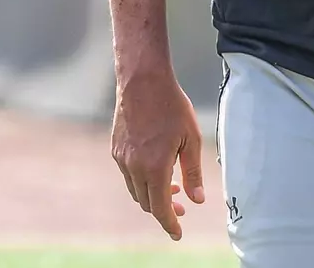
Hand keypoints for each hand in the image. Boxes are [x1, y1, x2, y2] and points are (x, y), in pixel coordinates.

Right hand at [110, 68, 205, 240]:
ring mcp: (122, 157)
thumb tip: (197, 199)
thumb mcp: (190, 139)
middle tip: (182, 207)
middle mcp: (134, 166)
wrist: (143, 80)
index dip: (170, 224)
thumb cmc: (171, 107)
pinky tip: (155, 167)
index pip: (161, 208)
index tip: (177, 234)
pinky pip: (128, 174)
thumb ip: (193, 172)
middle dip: (164, 210)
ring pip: (136, 189)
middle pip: (147, 202)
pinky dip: (142, 179)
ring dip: (152, 194)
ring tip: (172, 186)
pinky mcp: (116, 147)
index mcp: (155, 167)